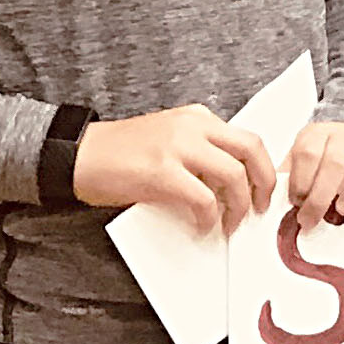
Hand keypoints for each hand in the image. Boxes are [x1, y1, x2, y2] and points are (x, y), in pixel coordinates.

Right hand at [72, 105, 275, 235]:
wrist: (78, 155)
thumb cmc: (120, 154)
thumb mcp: (169, 139)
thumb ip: (200, 152)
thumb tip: (230, 184)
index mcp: (196, 117)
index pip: (247, 138)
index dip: (263, 167)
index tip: (264, 189)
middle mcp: (192, 126)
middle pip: (251, 149)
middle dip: (265, 182)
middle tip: (261, 207)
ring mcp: (177, 147)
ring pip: (233, 175)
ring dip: (239, 205)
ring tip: (230, 223)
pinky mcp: (161, 171)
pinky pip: (203, 198)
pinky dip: (210, 217)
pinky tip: (203, 226)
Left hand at [285, 121, 343, 231]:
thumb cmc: (322, 149)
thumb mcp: (300, 154)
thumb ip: (290, 174)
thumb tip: (272, 204)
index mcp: (318, 134)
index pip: (307, 154)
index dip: (299, 180)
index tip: (295, 203)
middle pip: (334, 161)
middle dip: (320, 194)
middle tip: (310, 219)